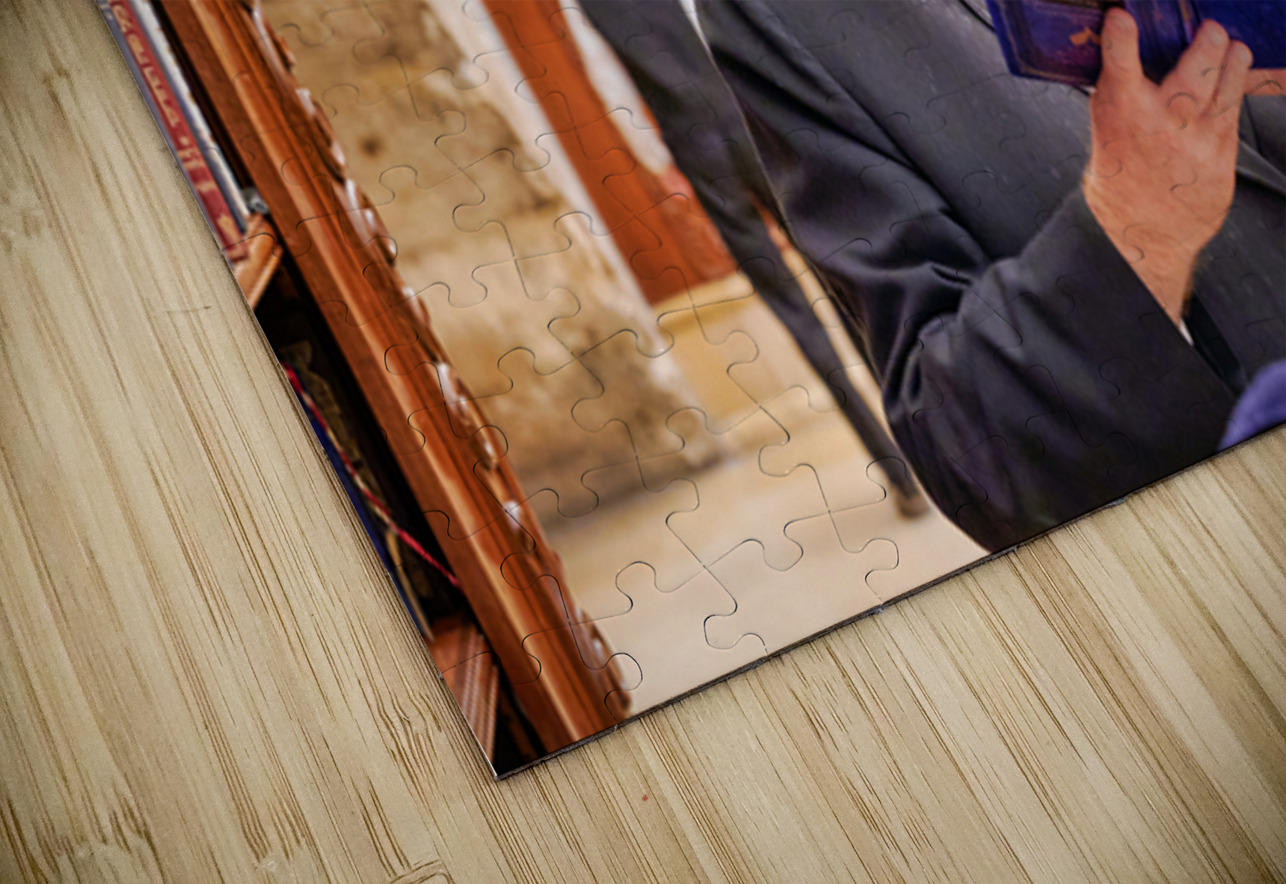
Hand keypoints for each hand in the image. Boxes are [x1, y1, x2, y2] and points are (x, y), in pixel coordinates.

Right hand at [1083, 10, 1252, 326]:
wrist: (1146, 237)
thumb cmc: (1123, 184)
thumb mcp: (1106, 139)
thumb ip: (1116, 97)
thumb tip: (1120, 56)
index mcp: (1121, 118)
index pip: (1119, 65)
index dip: (1120, 35)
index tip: (1121, 17)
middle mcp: (1162, 123)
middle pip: (1199, 59)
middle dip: (1207, 38)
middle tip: (1207, 32)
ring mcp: (1199, 136)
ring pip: (1230, 74)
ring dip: (1230, 56)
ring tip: (1227, 50)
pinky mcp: (1224, 149)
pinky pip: (1237, 103)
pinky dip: (1234, 86)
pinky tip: (1230, 80)